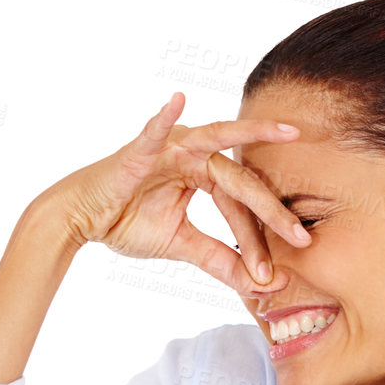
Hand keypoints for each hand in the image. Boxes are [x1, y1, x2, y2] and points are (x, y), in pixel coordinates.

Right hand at [40, 94, 312, 293]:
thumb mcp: (183, 245)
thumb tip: (264, 284)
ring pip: (218, 142)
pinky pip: (153, 130)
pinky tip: (178, 100)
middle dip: (271, 211)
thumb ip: (222, 260)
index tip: (280, 273)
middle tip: (301, 237)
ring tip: (286, 131)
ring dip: (252, 134)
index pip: (244, 205)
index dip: (262, 239)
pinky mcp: (139, 149)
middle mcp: (194, 154)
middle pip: (242, 180)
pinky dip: (163, 117)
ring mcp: (169, 146)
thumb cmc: (129, 222)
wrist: (82, 219)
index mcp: (205, 174)